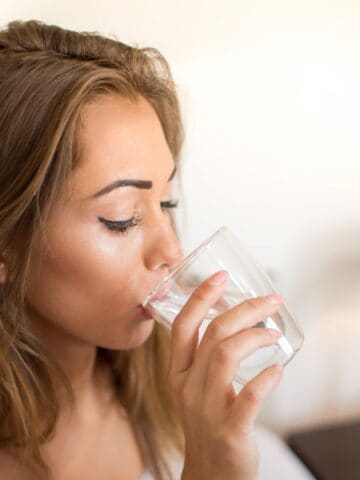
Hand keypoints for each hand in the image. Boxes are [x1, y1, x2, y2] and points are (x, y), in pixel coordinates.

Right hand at [167, 270, 283, 479]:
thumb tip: (234, 318)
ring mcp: (207, 409)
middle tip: (269, 301)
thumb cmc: (208, 421)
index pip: (184, 325)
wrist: (210, 473)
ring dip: (256, 337)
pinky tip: (277, 369)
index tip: (221, 276)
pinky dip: (266, 378)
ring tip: (273, 333)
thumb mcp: (194, 386)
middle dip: (244, 309)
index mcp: (178, 372)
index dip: (201, 297)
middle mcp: (187, 386)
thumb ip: (205, 357)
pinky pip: (248, 397)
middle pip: (214, 334)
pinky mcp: (230, 430)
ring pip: (227, 356)